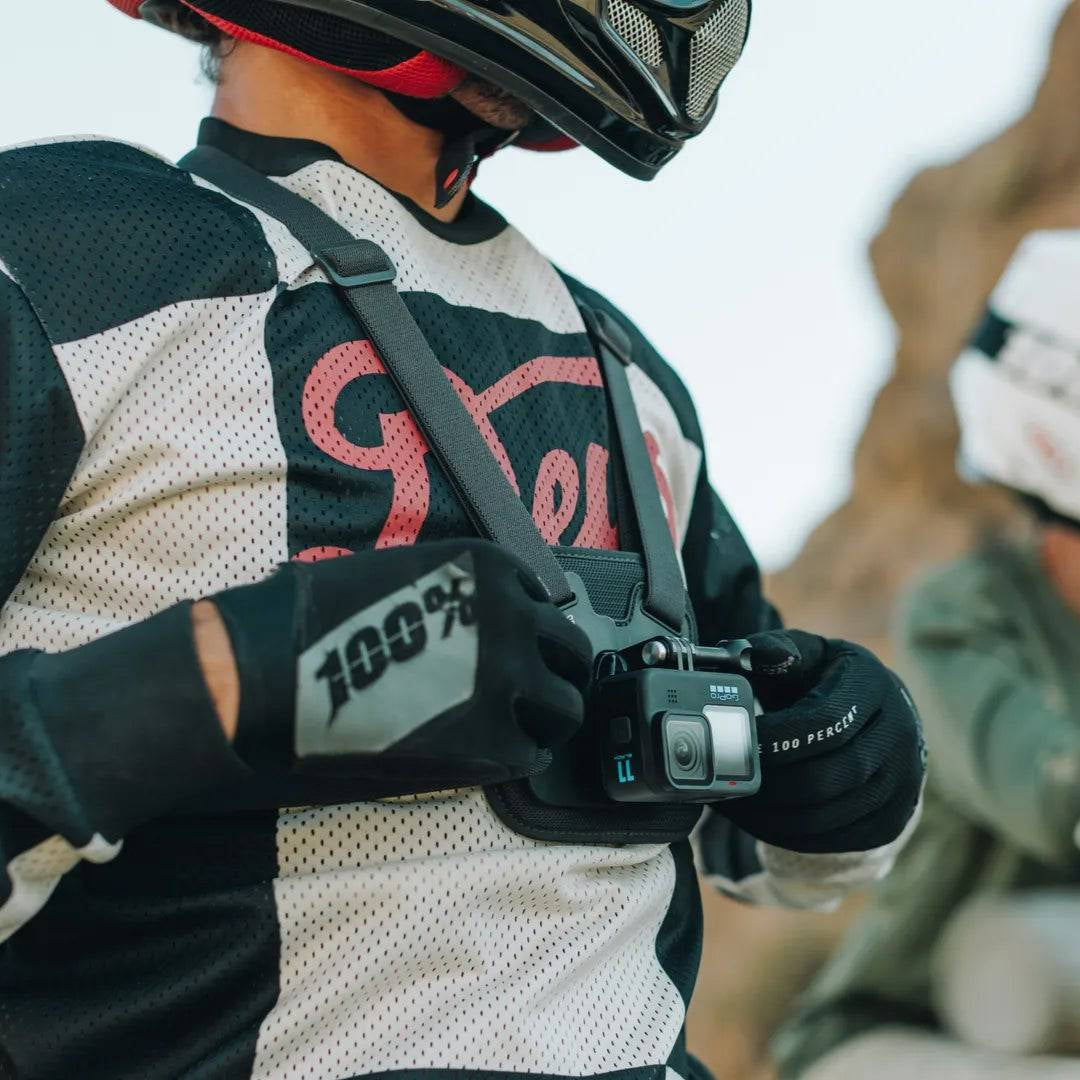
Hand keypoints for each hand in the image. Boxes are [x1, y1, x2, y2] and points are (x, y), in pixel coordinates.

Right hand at [209, 539, 591, 790]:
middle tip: (535, 693)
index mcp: (489, 569)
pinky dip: (522, 756)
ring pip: (567, 706)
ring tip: (522, 730)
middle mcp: (514, 617)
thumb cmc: (318, 617)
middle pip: (571, 651)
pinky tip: (495, 755)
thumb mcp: (401, 572)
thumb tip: (477, 621)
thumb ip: (456, 595)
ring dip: (549, 718)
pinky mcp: (493, 740)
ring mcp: (510, 681)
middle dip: (556, 671)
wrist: (276, 671)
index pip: (545, 600)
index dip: (532, 630)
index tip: (522, 650)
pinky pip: (535, 754)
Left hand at [720, 629, 925, 853]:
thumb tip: (755, 655)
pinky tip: (755, 818)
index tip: (735, 738)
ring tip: (730, 799)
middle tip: (725, 778)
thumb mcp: (804, 654)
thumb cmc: (824, 680)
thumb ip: (776, 650)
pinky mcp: (890, 820)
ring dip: (769, 815)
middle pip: (826, 777)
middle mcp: (899, 735)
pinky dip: (786, 834)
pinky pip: (833, 840)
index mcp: (873, 686)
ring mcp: (901, 783)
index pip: (825, 722)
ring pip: (827, 816)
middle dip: (767, 782)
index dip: (775, 736)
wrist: (874, 717)